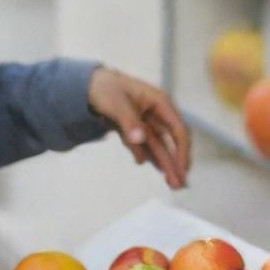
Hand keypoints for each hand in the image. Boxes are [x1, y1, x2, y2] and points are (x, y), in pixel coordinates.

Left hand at [88, 67, 190, 189]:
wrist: (88, 84)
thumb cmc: (105, 87)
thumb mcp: (116, 103)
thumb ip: (129, 121)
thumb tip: (140, 139)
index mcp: (160, 102)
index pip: (178, 130)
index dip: (182, 151)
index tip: (181, 169)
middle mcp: (157, 113)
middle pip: (171, 141)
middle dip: (175, 163)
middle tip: (179, 185)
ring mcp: (146, 122)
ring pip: (159, 146)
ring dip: (163, 164)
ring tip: (170, 184)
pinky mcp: (135, 129)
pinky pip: (143, 145)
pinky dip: (144, 155)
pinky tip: (143, 162)